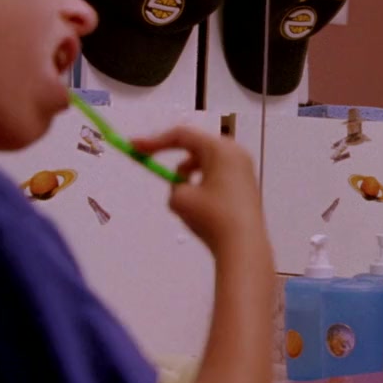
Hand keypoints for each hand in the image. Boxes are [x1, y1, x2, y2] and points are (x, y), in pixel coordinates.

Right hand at [131, 126, 266, 255]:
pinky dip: (204, 185)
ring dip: (191, 177)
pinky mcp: (246, 185)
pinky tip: (205, 208)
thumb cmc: (213, 217)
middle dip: (178, 161)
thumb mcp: (180, 198)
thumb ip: (174, 184)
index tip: (135, 146)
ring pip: (207, 164)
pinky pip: (218, 176)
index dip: (155, 141)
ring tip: (189, 203)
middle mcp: (236, 154)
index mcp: (221, 150)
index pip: (183, 135)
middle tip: (163, 176)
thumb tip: (181, 185)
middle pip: (197, 147)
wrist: (243, 246)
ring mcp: (244, 169)